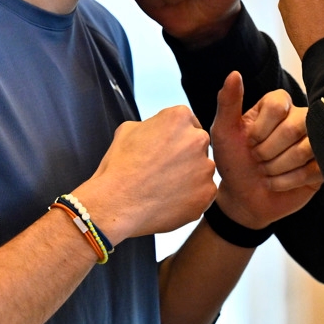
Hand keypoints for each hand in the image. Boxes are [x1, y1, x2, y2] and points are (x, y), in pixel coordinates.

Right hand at [76, 106, 216, 243]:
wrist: (116, 205)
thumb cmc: (118, 167)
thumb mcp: (127, 130)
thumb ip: (152, 124)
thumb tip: (159, 130)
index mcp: (179, 117)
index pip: (187, 122)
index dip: (174, 137)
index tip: (163, 150)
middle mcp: (198, 139)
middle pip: (197, 144)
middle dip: (185, 155)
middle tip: (162, 171)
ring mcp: (205, 167)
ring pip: (202, 169)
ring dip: (189, 176)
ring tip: (163, 188)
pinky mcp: (207, 193)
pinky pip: (203, 193)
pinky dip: (191, 197)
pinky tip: (169, 201)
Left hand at [209, 72, 321, 228]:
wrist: (243, 198)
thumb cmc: (234, 161)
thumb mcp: (224, 132)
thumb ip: (228, 102)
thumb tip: (234, 73)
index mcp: (277, 104)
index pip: (278, 104)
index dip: (261, 129)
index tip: (248, 142)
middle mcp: (300, 117)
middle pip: (294, 127)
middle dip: (268, 151)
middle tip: (257, 160)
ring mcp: (315, 141)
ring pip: (307, 148)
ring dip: (278, 168)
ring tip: (266, 172)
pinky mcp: (323, 164)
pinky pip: (315, 169)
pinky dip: (289, 181)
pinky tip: (278, 183)